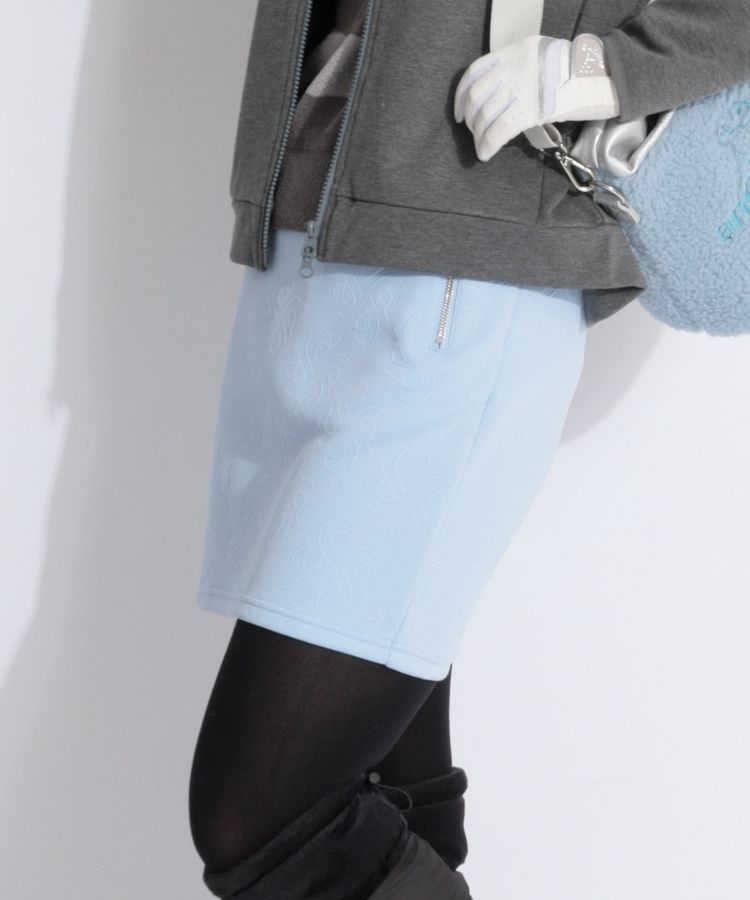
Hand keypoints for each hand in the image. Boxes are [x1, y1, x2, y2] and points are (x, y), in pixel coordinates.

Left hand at [454, 32, 620, 161]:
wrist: (605, 78)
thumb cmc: (577, 75)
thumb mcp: (544, 59)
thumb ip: (520, 71)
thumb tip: (497, 98)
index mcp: (518, 50)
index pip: (476, 71)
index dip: (461, 95)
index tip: (459, 113)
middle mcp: (517, 65)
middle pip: (477, 96)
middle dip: (470, 119)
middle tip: (474, 132)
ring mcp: (524, 86)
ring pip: (485, 115)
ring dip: (479, 136)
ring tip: (482, 146)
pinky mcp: (532, 109)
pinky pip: (498, 131)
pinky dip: (487, 145)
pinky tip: (486, 153)